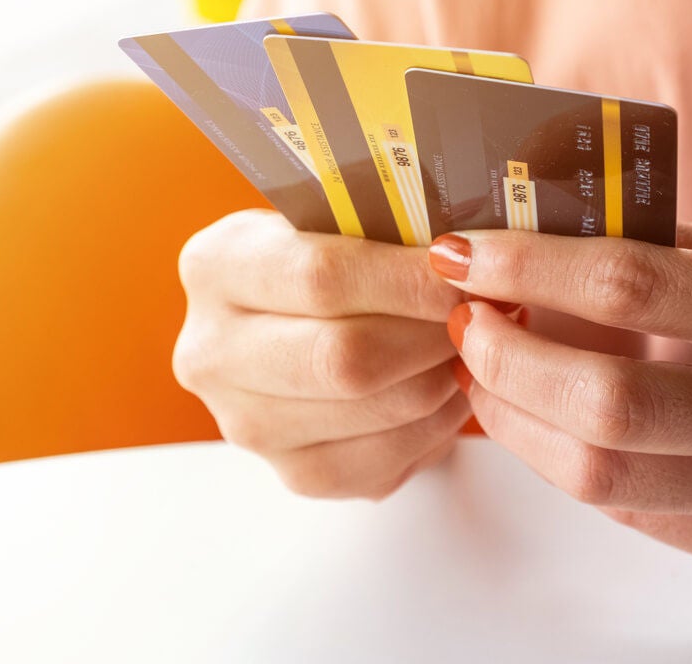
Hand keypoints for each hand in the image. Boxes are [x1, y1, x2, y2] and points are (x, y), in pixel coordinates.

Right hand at [174, 210, 469, 498]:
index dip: (406, 280)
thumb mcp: (334, 219)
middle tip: (480, 315)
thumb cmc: (330, 258)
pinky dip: (436, 424)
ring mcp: (246, 423)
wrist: (297, 321)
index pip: (321, 277)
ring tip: (472, 346)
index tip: (466, 274)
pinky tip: (449, 390)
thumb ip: (386, 229)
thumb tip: (470, 254)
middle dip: (431, 336)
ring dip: (443, 379)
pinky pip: (386, 458)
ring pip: (375, 410)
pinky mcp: (293, 472)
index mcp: (215, 267)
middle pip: (344, 359)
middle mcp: (211, 353)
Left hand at [430, 223, 691, 578]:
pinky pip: (628, 507)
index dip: (530, 268)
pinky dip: (564, 457)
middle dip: (504, 359)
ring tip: (486, 372)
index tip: (464, 256)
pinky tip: (546, 416)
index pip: (636, 287)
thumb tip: (529, 240)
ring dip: (513, 418)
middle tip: (467, 322)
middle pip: (607, 404)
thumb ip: (660, 249)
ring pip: (601, 475)